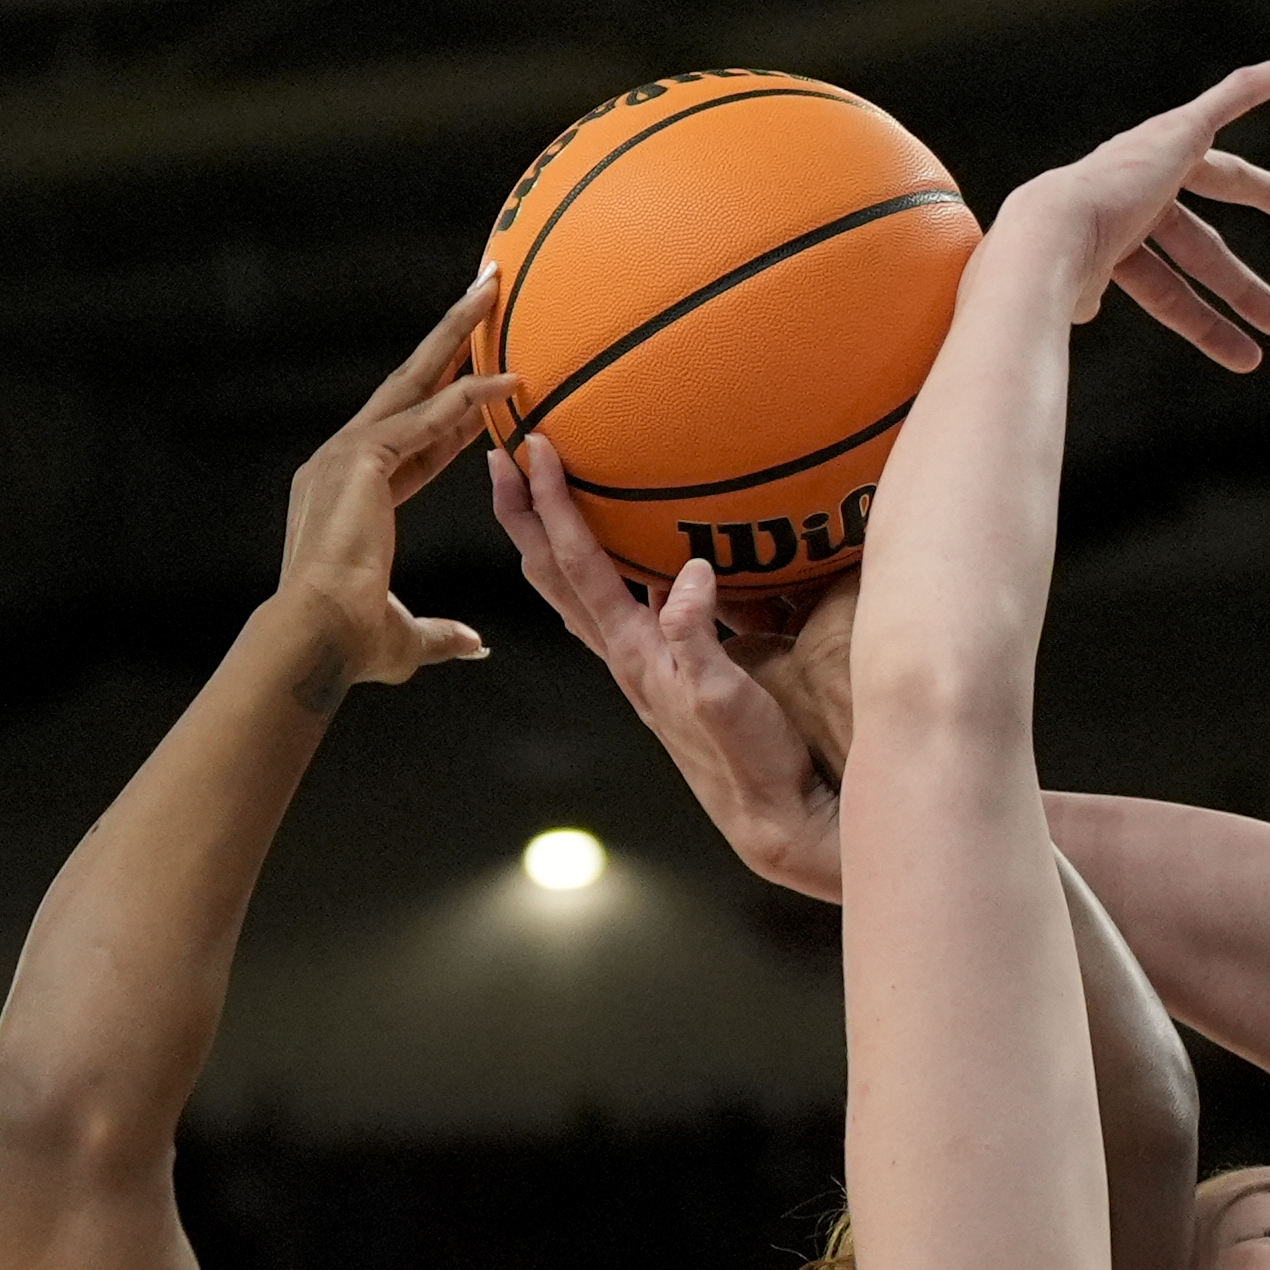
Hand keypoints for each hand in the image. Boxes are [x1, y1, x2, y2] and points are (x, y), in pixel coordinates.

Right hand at [269, 268, 518, 698]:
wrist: (315, 638)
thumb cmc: (349, 646)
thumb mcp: (406, 638)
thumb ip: (441, 634)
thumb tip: (474, 645)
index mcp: (346, 498)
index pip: (412, 442)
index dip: (454, 414)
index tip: (491, 387)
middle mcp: (339, 463)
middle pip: (408, 387)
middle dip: (447, 340)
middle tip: (482, 293)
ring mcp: (346, 454)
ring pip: (416, 379)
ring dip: (457, 332)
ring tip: (491, 286)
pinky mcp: (362, 457)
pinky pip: (429, 417)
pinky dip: (471, 396)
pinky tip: (514, 380)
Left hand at [490, 432, 854, 900]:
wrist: (770, 817)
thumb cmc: (751, 765)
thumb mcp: (724, 698)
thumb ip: (700, 637)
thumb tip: (686, 574)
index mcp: (633, 652)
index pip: (579, 566)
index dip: (552, 506)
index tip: (531, 451)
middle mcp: (626, 653)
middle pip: (557, 573)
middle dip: (525, 514)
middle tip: (500, 458)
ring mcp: (645, 661)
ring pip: (584, 588)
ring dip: (560, 537)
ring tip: (545, 492)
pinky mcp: (672, 668)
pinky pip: (631, 602)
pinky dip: (620, 566)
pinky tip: (641, 547)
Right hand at [990, 41, 1269, 371]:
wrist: (1045, 242)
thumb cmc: (1046, 283)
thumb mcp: (1069, 301)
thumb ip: (1083, 296)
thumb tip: (1085, 306)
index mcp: (1104, 243)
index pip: (1163, 288)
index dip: (1202, 322)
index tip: (1237, 352)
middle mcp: (1129, 197)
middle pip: (1199, 242)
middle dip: (1236, 281)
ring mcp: (1152, 160)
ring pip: (1227, 177)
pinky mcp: (1178, 131)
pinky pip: (1234, 94)